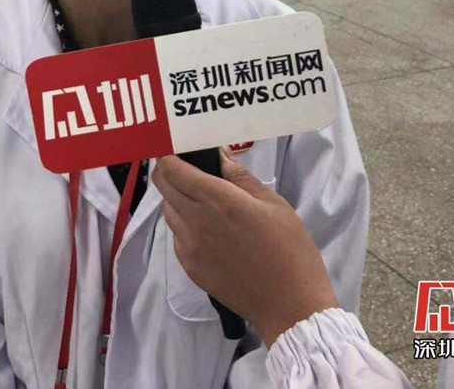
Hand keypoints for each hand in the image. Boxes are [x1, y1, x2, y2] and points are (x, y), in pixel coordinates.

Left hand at [153, 150, 338, 346]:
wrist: (289, 304)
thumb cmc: (290, 249)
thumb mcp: (274, 204)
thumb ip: (241, 178)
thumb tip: (220, 157)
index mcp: (217, 200)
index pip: (174, 170)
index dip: (167, 155)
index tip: (171, 147)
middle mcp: (196, 220)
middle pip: (164, 187)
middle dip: (167, 172)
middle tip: (181, 166)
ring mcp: (190, 246)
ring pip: (168, 212)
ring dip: (175, 199)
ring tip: (197, 198)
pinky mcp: (190, 267)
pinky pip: (177, 237)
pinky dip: (183, 225)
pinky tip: (205, 228)